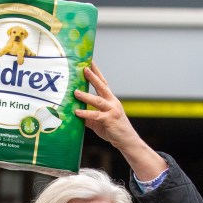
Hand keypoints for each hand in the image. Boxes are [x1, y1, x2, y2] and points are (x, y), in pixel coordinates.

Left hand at [74, 62, 166, 180]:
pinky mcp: (109, 120)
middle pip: (102, 86)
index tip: (90, 62)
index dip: (97, 73)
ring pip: (97, 100)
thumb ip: (89, 116)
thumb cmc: (113, 130)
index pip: (103, 83)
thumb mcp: (99, 122)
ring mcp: (112, 110)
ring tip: (75, 92)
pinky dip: (86, 114)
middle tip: (84, 68)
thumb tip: (76, 114)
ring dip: (86, 96)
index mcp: (111, 100)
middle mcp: (112, 102)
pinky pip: (96, 116)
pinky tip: (77, 113)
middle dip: (93, 77)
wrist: (126, 141)